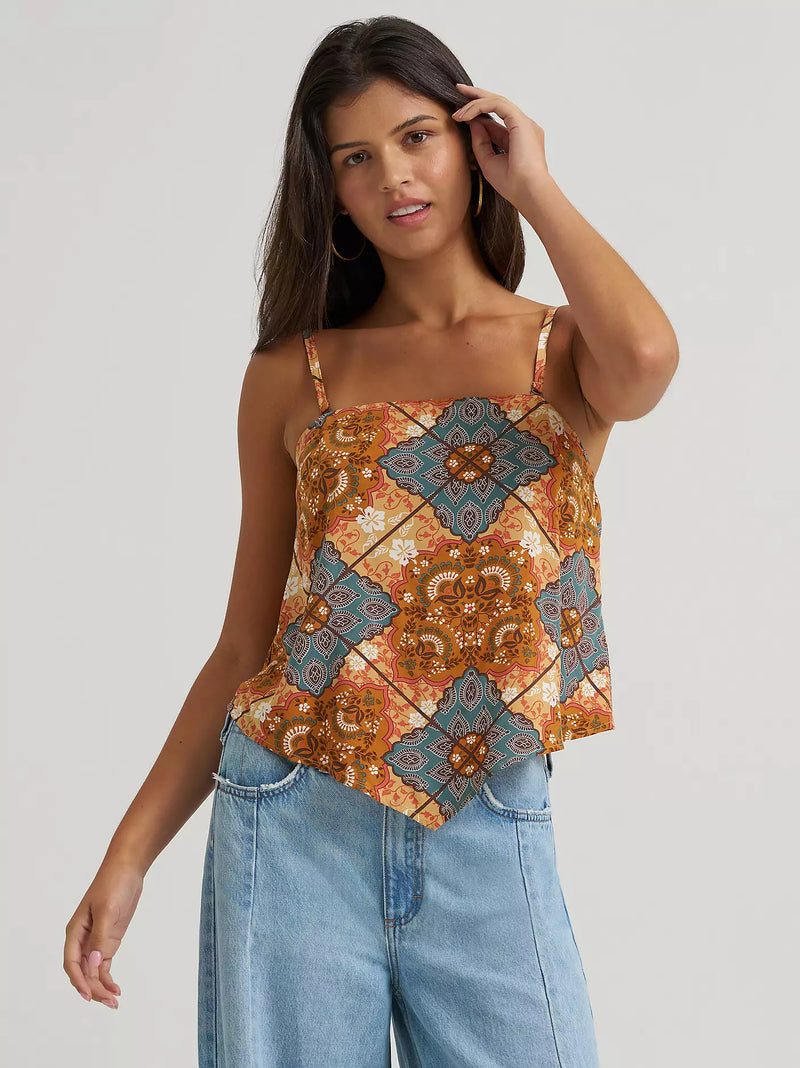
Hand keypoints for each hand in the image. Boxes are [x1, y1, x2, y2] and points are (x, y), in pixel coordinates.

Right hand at [63, 859, 143, 1008]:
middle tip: (109, 1002)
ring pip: (93, 972)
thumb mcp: (107, 910)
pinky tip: (115, 989)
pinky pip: (104, 965)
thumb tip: (94, 963)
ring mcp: (96, 941)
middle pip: (83, 971)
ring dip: (101, 987)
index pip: (72, 962)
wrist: (128, 870)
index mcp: (75, 931)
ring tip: (114, 1002)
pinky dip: (108, 978)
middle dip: (93, 989)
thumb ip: (100, 938)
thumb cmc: (113, 885)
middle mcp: (82, 939)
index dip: (78, 981)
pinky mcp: (108, 940)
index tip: (89, 996)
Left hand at [451, 82, 549, 210]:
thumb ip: (481, 141)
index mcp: (519, 139)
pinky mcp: (521, 120)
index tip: (460, 114)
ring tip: (457, 112)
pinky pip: (497, 104)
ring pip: (496, 102)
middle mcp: (523, 127)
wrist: (527, 191)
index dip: (478, 115)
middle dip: (477, 96)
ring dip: (474, 103)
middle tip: (459, 90)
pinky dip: (479, 107)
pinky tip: (465, 115)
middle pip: (498, 104)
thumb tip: (472, 122)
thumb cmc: (512, 184)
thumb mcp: (488, 161)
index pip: (496, 122)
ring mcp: (524, 123)